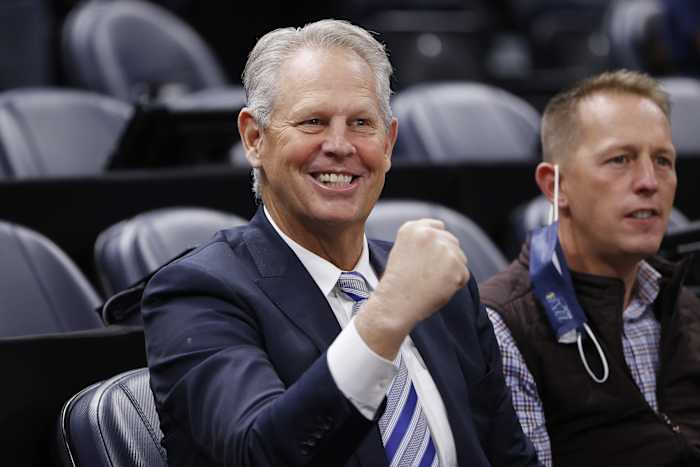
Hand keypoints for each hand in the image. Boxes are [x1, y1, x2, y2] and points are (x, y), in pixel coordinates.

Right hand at [356, 219, 468, 358]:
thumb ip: (422, 240)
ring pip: (460, 257)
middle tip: (430, 274)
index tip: (429, 258)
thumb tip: (445, 241)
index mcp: (413, 228)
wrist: (396, 303)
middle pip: (451, 241)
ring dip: (451, 270)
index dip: (436, 244)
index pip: (438, 227)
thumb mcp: (401, 250)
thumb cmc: (397, 282)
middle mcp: (430, 234)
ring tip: (432, 282)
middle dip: (446, 257)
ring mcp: (444, 249)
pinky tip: (438, 288)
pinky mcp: (456, 266)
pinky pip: (463, 274)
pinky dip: (455, 283)